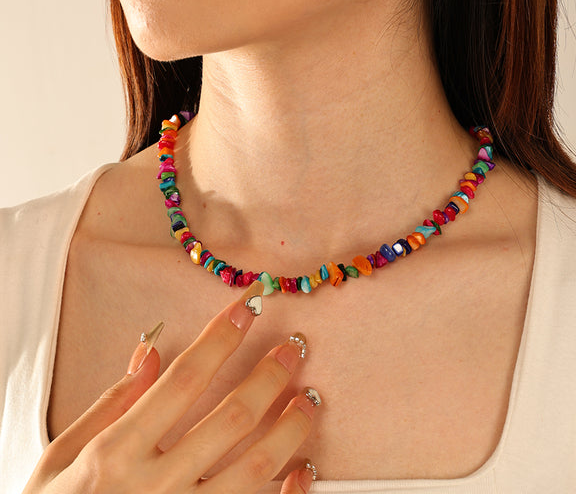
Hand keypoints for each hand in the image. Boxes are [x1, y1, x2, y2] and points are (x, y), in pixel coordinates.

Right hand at [23, 281, 318, 493]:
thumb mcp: (59, 460)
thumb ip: (108, 405)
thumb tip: (148, 352)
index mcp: (116, 453)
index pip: (185, 379)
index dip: (222, 337)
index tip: (249, 307)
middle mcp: (155, 486)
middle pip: (232, 418)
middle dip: (270, 374)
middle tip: (295, 346)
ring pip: (256, 468)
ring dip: (291, 428)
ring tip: (309, 398)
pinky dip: (289, 493)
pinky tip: (304, 468)